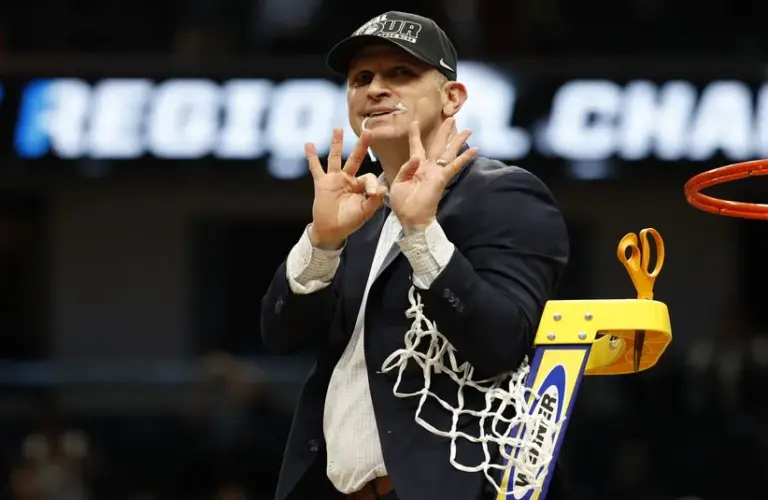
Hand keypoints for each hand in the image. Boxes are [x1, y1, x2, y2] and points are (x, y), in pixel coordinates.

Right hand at [306, 128, 386, 248]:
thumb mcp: (365, 213)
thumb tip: (382, 188)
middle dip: (361, 145)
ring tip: (338, 129)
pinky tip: (308, 144)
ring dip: (336, 143)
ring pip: (335, 158)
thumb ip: (374, 201)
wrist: (331, 231)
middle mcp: (348, 179)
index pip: (368, 176)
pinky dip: (312, 157)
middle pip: (355, 158)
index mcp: (360, 186)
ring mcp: (334, 180)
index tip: (373, 192)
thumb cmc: (349, 222)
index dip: (371, 183)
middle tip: (368, 131)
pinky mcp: (322, 183)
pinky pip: (316, 168)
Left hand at [389, 118, 477, 230]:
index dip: (415, 135)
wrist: (410, 218)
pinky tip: (475, 150)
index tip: (414, 122)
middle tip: (451, 118)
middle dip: (444, 132)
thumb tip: (416, 156)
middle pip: (438, 145)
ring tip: (467, 130)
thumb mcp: (397, 183)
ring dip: (457, 140)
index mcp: (415, 167)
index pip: (416, 146)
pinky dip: (464, 158)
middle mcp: (428, 167)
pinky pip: (455, 165)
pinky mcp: (442, 178)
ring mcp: (436, 172)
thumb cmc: (402, 204)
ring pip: (449, 152)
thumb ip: (406, 168)